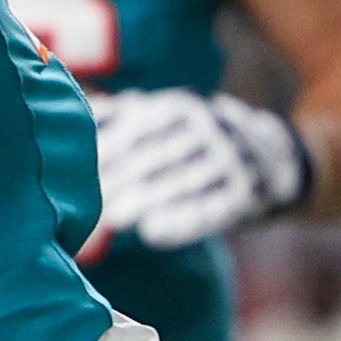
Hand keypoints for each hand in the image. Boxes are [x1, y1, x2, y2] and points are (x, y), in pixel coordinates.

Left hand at [92, 89, 313, 248]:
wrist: (268, 161)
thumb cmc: (193, 144)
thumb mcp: (164, 120)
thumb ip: (120, 118)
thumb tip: (72, 111)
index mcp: (182, 106)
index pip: (138, 126)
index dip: (106, 150)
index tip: (74, 172)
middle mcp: (211, 126)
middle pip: (156, 155)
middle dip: (121, 179)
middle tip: (90, 202)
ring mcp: (234, 158)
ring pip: (182, 181)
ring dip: (146, 201)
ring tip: (113, 219)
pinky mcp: (249, 191)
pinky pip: (211, 209)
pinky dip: (181, 222)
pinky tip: (152, 234)